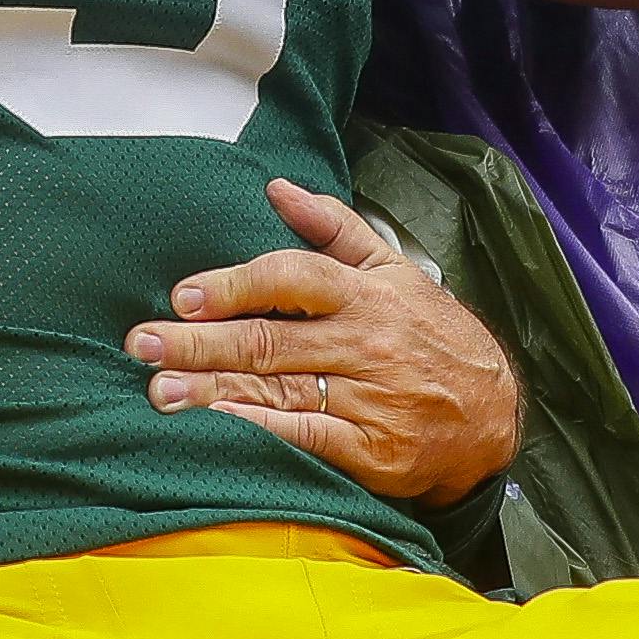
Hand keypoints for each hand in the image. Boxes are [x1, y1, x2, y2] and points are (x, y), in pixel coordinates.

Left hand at [130, 179, 518, 504]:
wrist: (495, 412)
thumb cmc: (430, 333)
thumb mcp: (392, 269)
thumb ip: (332, 227)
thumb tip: (275, 188)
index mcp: (366, 294)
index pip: (292, 278)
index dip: (234, 286)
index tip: (182, 295)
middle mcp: (366, 343)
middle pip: (272, 340)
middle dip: (200, 343)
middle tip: (143, 345)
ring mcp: (371, 399)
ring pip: (280, 391)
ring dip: (213, 391)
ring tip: (159, 393)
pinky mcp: (373, 450)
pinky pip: (307, 438)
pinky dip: (259, 432)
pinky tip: (216, 428)